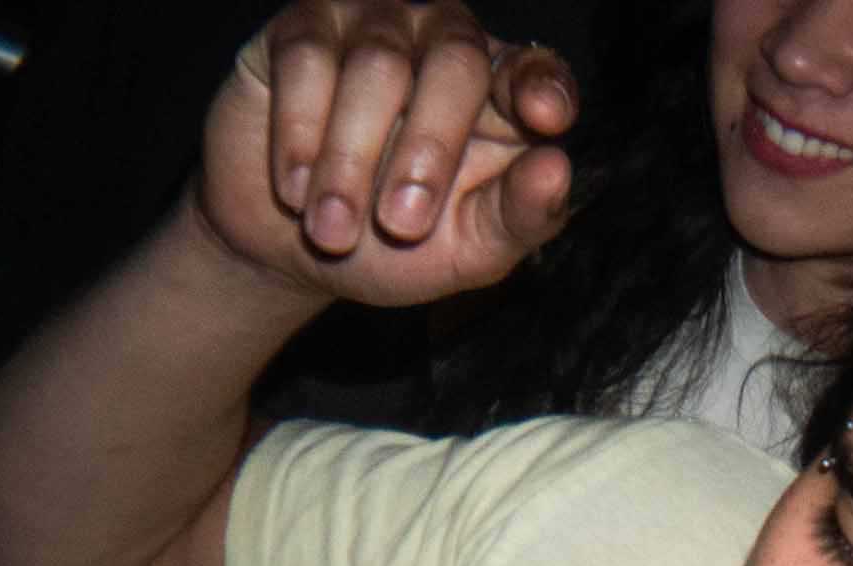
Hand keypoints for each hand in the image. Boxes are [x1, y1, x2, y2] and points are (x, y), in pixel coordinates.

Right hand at [197, 0, 579, 306]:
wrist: (295, 251)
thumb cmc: (397, 246)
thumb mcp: (469, 249)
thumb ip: (520, 216)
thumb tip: (557, 170)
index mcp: (500, 95)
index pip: (533, 71)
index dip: (539, 86)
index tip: (543, 117)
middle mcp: (444, 44)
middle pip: (456, 62)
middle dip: (430, 150)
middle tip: (402, 225)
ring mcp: (376, 26)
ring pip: (377, 64)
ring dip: (351, 161)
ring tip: (334, 231)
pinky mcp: (303, 30)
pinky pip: (307, 59)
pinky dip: (299, 134)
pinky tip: (296, 189)